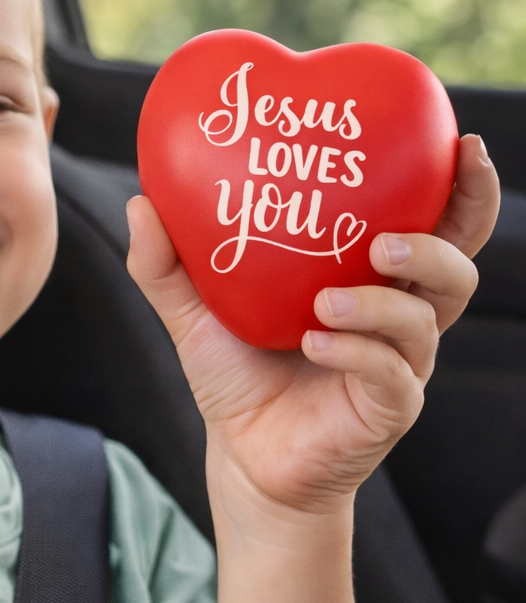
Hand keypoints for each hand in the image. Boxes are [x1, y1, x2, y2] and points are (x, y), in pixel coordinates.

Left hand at [127, 133, 498, 513]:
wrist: (240, 456)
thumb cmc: (236, 376)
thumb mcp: (194, 313)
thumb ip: (169, 263)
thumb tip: (140, 202)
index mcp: (372, 277)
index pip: (439, 223)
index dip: (462, 187)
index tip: (462, 145)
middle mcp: (399, 315)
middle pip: (456, 267)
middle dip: (439, 243)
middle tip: (386, 238)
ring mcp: (400, 364)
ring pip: (425, 320)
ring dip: (382, 303)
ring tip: (329, 299)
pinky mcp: (388, 409)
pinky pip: (390, 373)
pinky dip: (356, 351)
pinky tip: (315, 343)